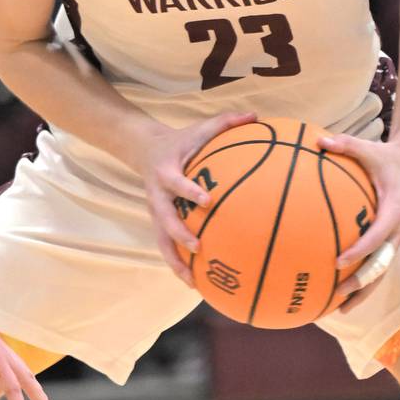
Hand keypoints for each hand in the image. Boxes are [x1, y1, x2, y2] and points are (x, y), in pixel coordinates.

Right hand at [140, 110, 257, 281]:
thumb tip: (255, 116)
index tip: (206, 200)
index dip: (189, 191)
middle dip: (179, 235)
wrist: (145, 150)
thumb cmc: (180, 140)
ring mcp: (156, 213)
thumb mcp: (199, 128)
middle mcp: (157, 197)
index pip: (176, 183)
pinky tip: (197, 283)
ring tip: (193, 282)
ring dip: (175, 262)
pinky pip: (167, 248)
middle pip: (163, 220)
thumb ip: (225, 122)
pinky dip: (179, 266)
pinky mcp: (158, 224)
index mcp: (166, 173)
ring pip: (162, 242)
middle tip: (198, 247)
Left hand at [317, 132, 399, 284]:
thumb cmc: (384, 156)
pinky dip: (362, 281)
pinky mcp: (390, 241)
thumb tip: (318, 140)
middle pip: (382, 263)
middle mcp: (398, 228)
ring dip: (363, 291)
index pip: (379, 234)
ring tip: (338, 309)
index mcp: (394, 208)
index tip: (339, 261)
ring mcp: (395, 237)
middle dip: (362, 282)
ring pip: (381, 271)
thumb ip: (345, 145)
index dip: (360, 249)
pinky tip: (338, 293)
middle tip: (338, 294)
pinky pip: (376, 265)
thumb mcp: (368, 147)